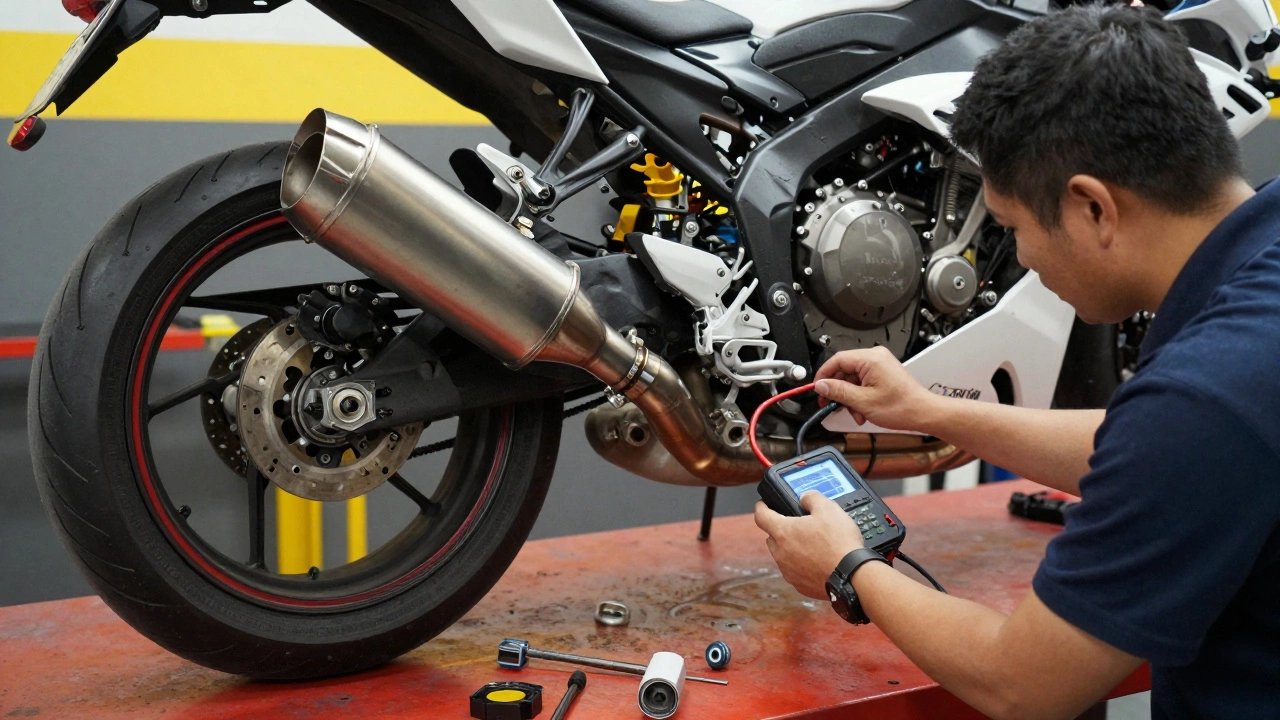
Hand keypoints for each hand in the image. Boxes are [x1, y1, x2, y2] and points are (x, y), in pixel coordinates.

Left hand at [754, 492, 864, 599]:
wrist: (852, 576)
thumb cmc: (839, 543)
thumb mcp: (829, 508)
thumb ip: (812, 498)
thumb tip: (805, 497)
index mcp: (783, 532)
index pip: (761, 516)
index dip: (761, 507)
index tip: (763, 505)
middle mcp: (781, 553)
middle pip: (772, 537)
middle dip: (780, 530)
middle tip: (796, 525)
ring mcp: (789, 571)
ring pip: (782, 556)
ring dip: (791, 549)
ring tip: (811, 544)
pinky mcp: (800, 585)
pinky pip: (794, 571)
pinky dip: (801, 565)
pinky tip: (818, 561)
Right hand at [812, 346, 937, 431]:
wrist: (923, 413)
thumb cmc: (902, 406)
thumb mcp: (863, 401)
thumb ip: (839, 391)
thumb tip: (822, 385)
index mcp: (870, 359)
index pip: (837, 360)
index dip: (824, 375)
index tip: (817, 388)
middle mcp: (875, 357)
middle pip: (844, 369)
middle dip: (838, 390)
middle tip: (830, 403)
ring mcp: (880, 364)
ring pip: (852, 378)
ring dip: (849, 397)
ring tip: (854, 412)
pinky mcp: (883, 373)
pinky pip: (862, 381)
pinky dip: (858, 396)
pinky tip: (861, 410)